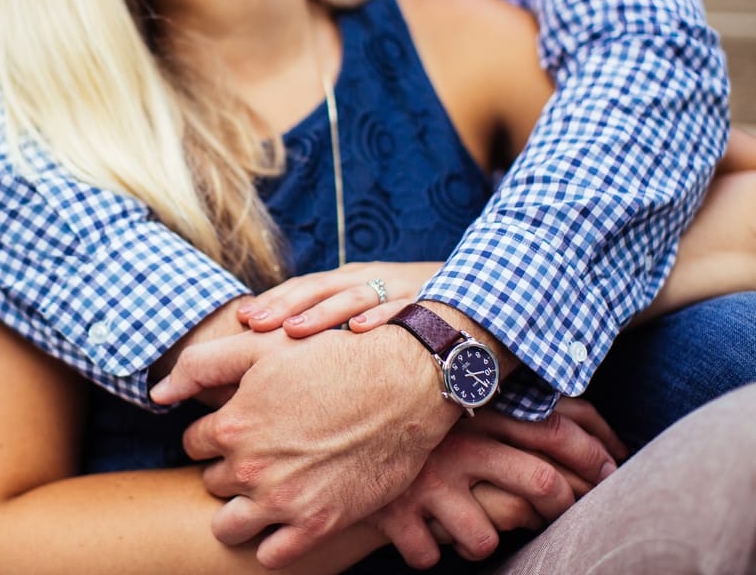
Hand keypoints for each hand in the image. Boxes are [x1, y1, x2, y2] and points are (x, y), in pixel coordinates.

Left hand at [150, 321, 455, 562]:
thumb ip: (203, 365)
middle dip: (229, 467)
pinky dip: (272, 541)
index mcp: (232, 424)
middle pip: (213, 481)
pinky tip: (286, 515)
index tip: (238, 424)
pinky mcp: (314, 528)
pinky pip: (270, 556)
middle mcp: (250, 468)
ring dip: (241, 509)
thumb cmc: (331, 357)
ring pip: (229, 526)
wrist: (400, 385)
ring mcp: (282, 502)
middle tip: (260, 451)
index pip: (194, 441)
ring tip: (265, 486)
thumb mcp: (264, 346)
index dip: (214, 431)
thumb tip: (156, 392)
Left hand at [240, 264, 429, 338]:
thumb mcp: (371, 311)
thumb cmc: (413, 314)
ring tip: (292, 331)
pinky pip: (400, 310)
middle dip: (285, 306)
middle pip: (319, 288)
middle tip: (253, 326)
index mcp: (351, 281)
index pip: (304, 287)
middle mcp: (369, 280)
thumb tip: (286, 355)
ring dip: (322, 313)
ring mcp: (397, 289)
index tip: (241, 321)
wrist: (477, 297)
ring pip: (353, 297)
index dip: (273, 301)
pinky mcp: (427, 303)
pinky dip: (379, 319)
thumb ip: (336, 326)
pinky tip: (358, 332)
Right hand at [377, 405, 621, 570]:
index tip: (614, 471)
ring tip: (478, 532)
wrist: (339, 417)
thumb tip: (586, 432)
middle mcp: (462, 440)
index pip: (558, 428)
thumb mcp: (468, 399)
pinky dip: (430, 551)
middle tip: (568, 514)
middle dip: (564, 506)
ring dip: (484, 541)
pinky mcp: (396, 509)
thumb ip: (516, 410)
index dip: (595, 454)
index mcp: (483, 407)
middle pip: (540, 481)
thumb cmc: (422, 416)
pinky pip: (430, 554)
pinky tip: (427, 537)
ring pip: (486, 536)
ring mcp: (431, 477)